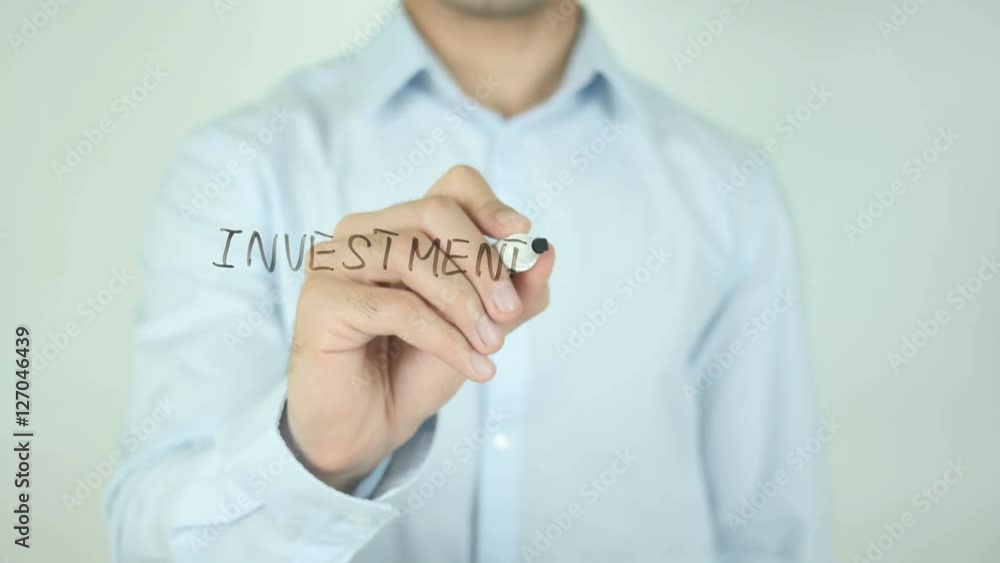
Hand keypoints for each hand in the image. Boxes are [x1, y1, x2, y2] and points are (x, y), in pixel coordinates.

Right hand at [283, 165, 554, 490]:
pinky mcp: (321, 301)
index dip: (489, 205)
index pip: (449, 187)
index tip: (521, 236)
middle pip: (434, 213)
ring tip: (490, 345)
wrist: (368, 429)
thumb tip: (546, 254)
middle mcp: (361, 234)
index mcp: (400, 227)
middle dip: (482, 262)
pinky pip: (397, 307)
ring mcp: (334, 262)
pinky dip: (444, 337)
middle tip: (508, 312)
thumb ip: (514, 294)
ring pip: (413, 255)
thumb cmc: (414, 370)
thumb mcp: (479, 327)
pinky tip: (471, 365)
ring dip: (464, 304)